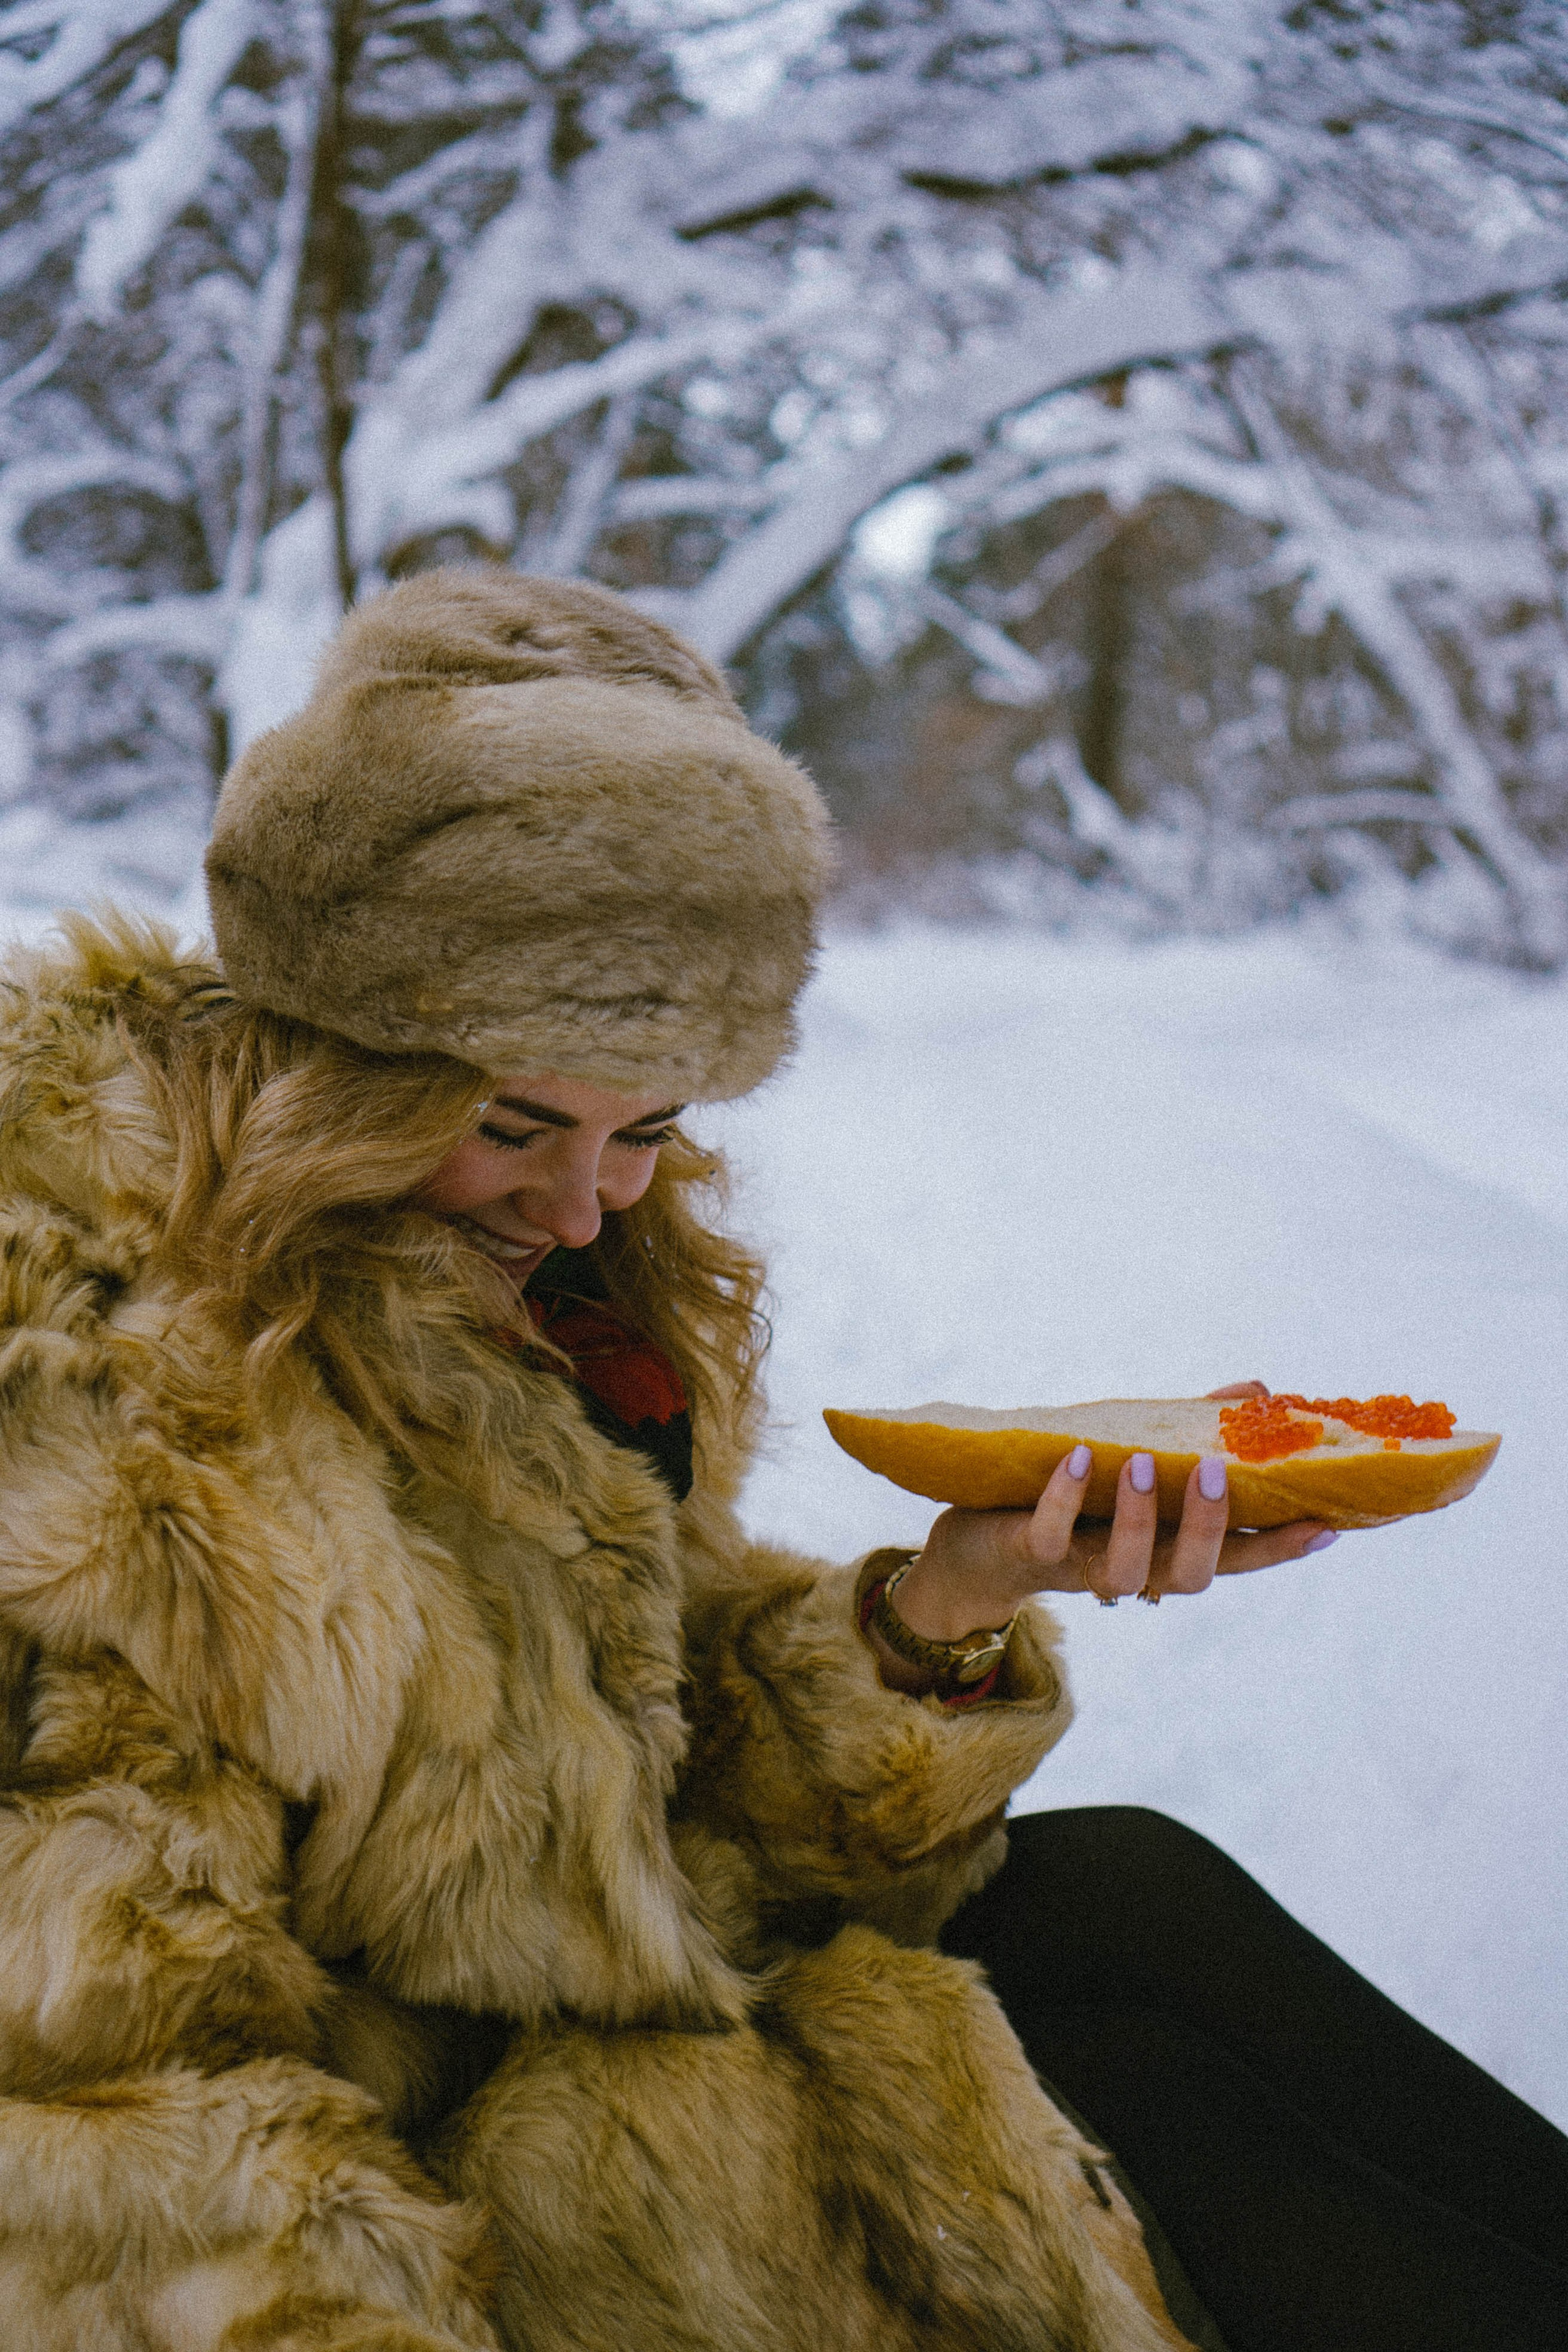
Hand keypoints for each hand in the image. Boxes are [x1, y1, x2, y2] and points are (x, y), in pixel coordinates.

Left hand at [888, 1376, 1338, 1643]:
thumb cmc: (1070, 1497)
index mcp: (1167, 1548)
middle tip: (1212, 1471)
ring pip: (1126, 1569)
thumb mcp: (1134, 1457)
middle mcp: (1134, 1568)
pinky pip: (1051, 1535)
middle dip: (1207, 1528)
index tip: (1327, 1525)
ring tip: (1139, 1461)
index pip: (1236, 1557)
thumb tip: (1257, 1390)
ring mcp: (1081, 1568)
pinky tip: (1079, 1457)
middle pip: (1191, 1576)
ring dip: (1138, 1517)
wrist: (976, 1545)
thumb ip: (1192, 1429)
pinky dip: (1065, 1497)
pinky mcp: (1030, 1554)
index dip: (1280, 1548)